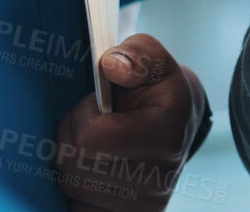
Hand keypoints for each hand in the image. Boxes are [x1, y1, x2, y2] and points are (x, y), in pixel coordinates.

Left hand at [54, 34, 205, 211]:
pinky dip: (77, 187)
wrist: (180, 129)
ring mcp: (141, 207)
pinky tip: (95, 171)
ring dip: (73, 162)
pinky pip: (75, 208)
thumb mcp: (156, 62)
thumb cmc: (160, 92)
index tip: (101, 105)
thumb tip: (112, 66)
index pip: (88, 140)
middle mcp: (156, 181)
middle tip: (95, 124)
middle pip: (72, 165)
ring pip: (70, 187)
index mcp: (165, 137)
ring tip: (97, 146)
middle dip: (73, 137)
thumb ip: (138, 53)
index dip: (83, 116)